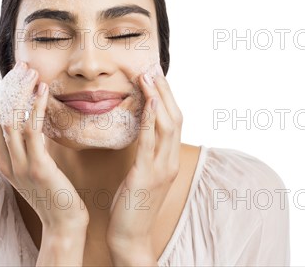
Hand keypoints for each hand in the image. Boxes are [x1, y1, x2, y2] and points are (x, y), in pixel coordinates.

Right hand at [0, 61, 89, 230]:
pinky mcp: (37, 167)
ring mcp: (19, 165)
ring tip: (34, 73)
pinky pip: (33, 130)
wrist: (64, 225)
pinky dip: (36, 107)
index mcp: (3, 160)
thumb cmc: (56, 195)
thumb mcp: (37, 168)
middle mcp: (6, 161)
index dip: (5, 93)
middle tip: (24, 67)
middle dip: (10, 87)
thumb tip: (34, 123)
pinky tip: (44, 91)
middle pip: (0, 114)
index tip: (18, 75)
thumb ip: (31, 147)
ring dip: (22, 92)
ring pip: (12, 118)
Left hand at [106, 63, 182, 263]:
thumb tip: (137, 128)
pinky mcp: (146, 175)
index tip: (155, 75)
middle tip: (153, 67)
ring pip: (166, 124)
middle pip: (174, 117)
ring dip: (158, 97)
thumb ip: (144, 152)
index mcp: (169, 159)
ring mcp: (161, 168)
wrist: (130, 236)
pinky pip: (149, 141)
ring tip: (148, 75)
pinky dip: (150, 119)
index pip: (173, 120)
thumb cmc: (131, 204)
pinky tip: (147, 102)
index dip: (166, 96)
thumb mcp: (141, 173)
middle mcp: (170, 160)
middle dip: (164, 90)